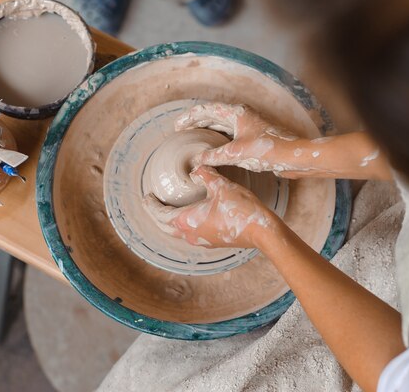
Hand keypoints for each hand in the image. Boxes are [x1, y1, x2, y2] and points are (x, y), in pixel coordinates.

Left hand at [143, 166, 276, 247]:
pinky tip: (191, 216)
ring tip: (169, 209)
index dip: (151, 205)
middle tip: (153, 203)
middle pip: (165, 226)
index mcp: (187, 221)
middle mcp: (191, 234)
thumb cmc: (241, 209)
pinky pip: (191, 234)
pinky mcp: (213, 241)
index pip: (160, 214)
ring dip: (170, 221)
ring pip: (178, 232)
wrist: (262, 231)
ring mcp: (202, 240)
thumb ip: (205, 174)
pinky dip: (184, 225)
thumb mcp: (221, 185)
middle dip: (157, 215)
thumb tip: (196, 167)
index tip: (146, 196)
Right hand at [175, 103, 301, 175]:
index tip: (177, 125)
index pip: (207, 110)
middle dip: (196, 122)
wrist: (294, 156)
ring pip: (221, 125)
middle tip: (181, 130)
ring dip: (206, 130)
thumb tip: (196, 161)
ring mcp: (247, 126)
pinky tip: (212, 149)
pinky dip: (217, 140)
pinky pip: (229, 135)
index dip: (190, 117)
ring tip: (193, 138)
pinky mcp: (252, 137)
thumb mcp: (237, 153)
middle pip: (213, 115)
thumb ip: (214, 156)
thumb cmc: (269, 150)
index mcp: (237, 113)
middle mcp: (242, 116)